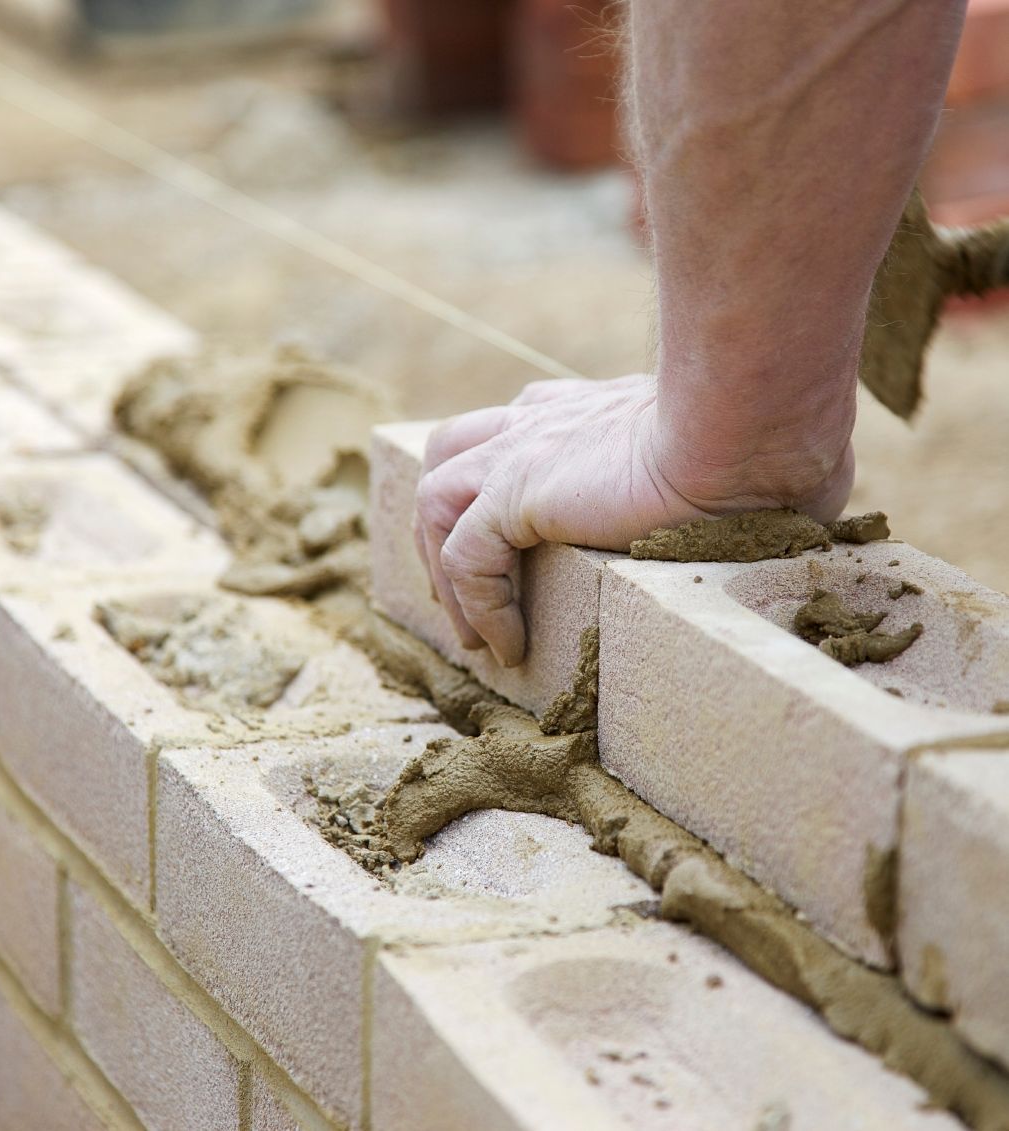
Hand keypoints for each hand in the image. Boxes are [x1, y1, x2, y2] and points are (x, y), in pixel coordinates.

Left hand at [413, 375, 852, 667]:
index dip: (494, 487)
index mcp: (583, 410)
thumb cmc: (771, 440)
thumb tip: (788, 505)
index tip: (509, 551)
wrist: (753, 426)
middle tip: (466, 598)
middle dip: (443, 526)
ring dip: (446, 575)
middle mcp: (540, 422)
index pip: (512, 432)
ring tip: (478, 639)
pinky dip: (479, 607)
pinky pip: (467, 559)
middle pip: (451, 456)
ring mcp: (521, 453)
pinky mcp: (517, 493)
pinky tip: (508, 646)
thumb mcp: (733, 459)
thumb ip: (724, 477)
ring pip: (434, 504)